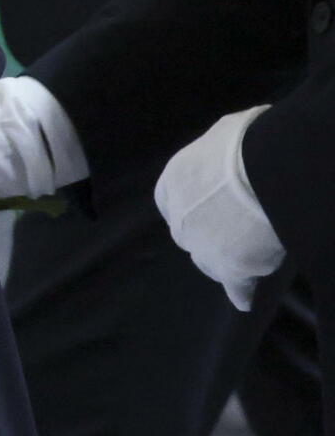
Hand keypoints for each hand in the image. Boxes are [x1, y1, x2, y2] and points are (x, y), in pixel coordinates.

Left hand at [157, 107, 284, 310]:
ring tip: (242, 260)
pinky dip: (241, 291)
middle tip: (231, 232)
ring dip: (222, 260)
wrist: (263, 170)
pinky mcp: (229, 266)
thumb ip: (222, 151)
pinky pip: (235, 283)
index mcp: (174, 181)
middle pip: (189, 233)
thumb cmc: (246, 143)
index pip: (172, 202)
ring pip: (208, 260)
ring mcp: (202, 244)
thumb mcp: (225, 136)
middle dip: (205, 234)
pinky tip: (244, 299)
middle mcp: (179, 215)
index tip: (206, 211)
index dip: (190, 207)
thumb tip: (234, 144)